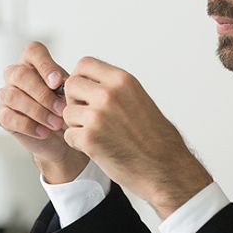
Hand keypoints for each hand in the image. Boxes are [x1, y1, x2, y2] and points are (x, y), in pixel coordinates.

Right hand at [0, 42, 87, 182]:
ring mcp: (5, 94)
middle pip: (20, 75)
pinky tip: (44, 132)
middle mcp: (15, 74)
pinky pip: (8, 117)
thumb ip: (65, 85)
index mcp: (33, 62)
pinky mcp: (2, 115)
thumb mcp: (70, 94)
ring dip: (37, 111)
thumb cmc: (64, 108)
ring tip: (56, 124)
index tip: (58, 83)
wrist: (61, 137)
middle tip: (61, 109)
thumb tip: (59, 84)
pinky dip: (28, 126)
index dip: (45, 66)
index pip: (33, 51)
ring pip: (12, 96)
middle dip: (43, 94)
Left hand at [61, 57, 212, 218]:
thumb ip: (114, 88)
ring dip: (76, 124)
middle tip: (88, 116)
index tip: (86, 93)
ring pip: (67, 112)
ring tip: (97, 134)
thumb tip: (90, 82)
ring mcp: (98, 115)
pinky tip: (96, 147)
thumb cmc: (156, 139)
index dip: (81, 79)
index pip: (84, 64)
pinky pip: (69, 134)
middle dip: (75, 101)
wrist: (165, 168)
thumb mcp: (139, 99)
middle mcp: (109, 93)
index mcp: (123, 81)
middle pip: (71, 85)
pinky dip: (78, 143)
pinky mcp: (89, 138)